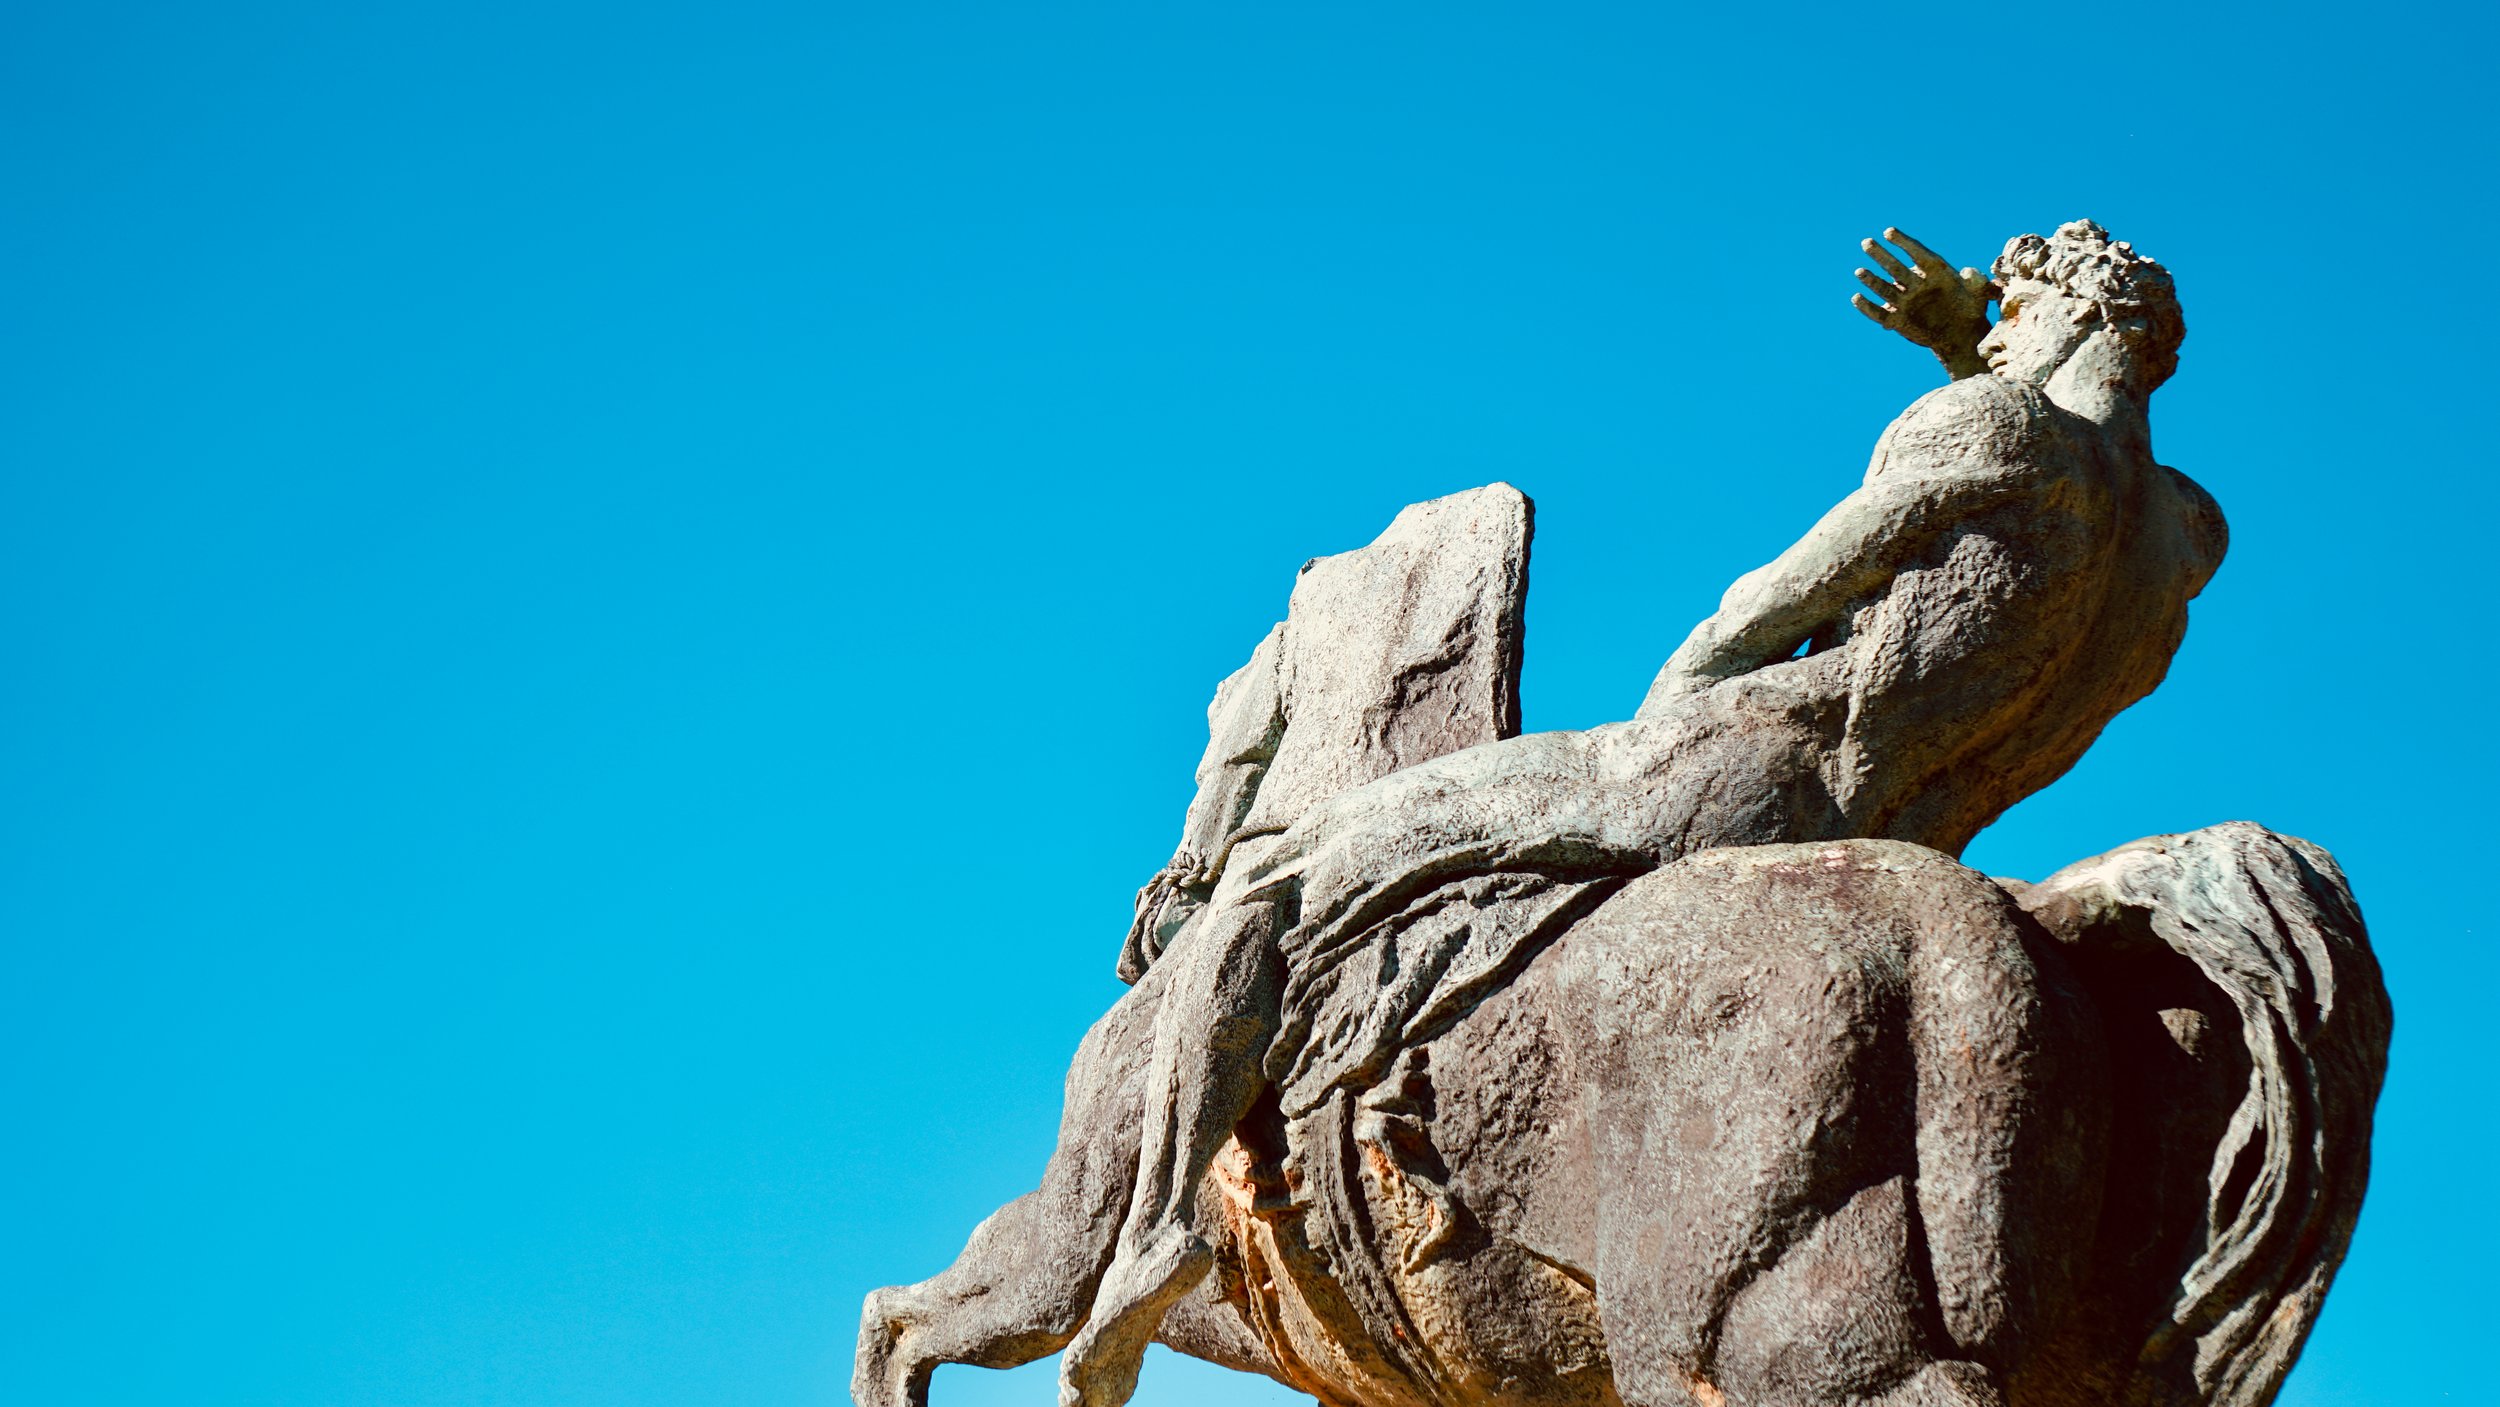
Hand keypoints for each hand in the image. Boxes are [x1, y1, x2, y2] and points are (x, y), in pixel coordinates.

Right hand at [1850, 228, 1992, 377]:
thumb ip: (1977, 282)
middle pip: (1895, 267)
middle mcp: (1917, 284)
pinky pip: (1879, 313)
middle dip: (1881, 255)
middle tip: (1867, 242)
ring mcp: (1906, 301)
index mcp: (1935, 272)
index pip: (1917, 252)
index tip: (1889, 232)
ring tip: (1859, 271)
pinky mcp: (1898, 320)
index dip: (1903, 242)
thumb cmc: (1971, 310)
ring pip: (1885, 288)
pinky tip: (1856, 298)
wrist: (1961, 334)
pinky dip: (1868, 307)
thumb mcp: (1979, 295)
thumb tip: (1967, 271)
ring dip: (1872, 280)